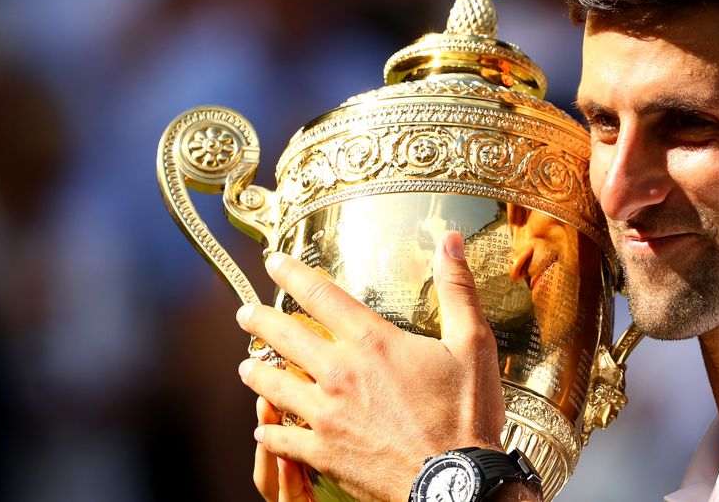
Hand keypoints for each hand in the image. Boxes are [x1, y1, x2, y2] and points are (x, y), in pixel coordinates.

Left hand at [237, 231, 505, 500]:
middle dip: (260, 320)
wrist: (454, 481)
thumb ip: (457, 289)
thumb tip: (451, 241)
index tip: (273, 262)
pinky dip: (269, 429)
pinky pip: (281, 437)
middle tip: (245, 313)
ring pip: (273, 385)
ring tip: (246, 366)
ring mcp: (326, 413)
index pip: (320, 295)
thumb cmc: (466, 415)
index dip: (292, 274)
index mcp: (373, 342)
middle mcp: (340, 372)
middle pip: (284, 336)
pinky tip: (264, 427)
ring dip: (256, 372)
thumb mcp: (473, 343)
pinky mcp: (323, 451)